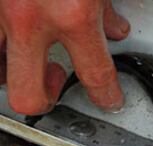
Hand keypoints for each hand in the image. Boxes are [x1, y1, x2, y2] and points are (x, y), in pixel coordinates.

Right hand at [0, 0, 128, 114]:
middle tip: (58, 83)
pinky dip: (3, 42)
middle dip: (44, 98)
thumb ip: (105, 9)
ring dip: (12, 72)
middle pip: (27, 94)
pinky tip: (15, 31)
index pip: (95, 75)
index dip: (106, 95)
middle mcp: (29, 17)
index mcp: (73, 13)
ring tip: (29, 61)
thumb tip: (113, 27)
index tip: (109, 100)